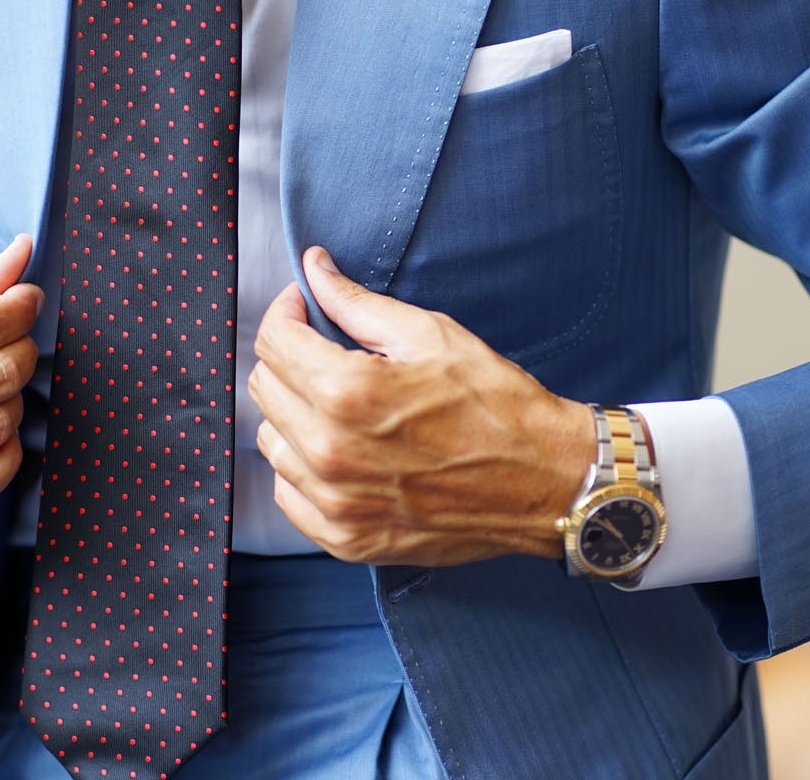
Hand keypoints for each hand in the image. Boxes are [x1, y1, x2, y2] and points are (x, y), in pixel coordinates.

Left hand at [248, 246, 593, 566]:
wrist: (543, 481)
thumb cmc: (497, 405)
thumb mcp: (430, 335)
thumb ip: (357, 303)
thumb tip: (315, 270)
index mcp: (348, 392)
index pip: (274, 341)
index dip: (288, 313)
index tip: (304, 309)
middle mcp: (331, 451)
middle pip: (266, 388)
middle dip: (290, 359)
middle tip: (328, 353)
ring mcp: (336, 502)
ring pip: (271, 442)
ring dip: (295, 414)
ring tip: (342, 406)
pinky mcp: (345, 539)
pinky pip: (289, 494)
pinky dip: (304, 468)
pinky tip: (341, 452)